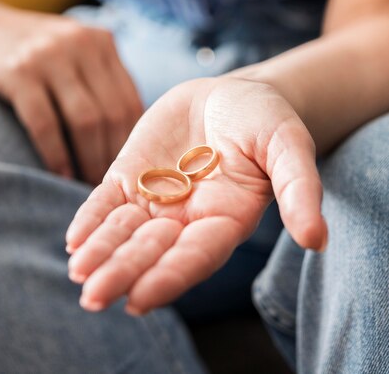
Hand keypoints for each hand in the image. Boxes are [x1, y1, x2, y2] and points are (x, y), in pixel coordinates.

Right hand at [0, 0, 142, 183]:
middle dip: (111, 155)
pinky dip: (56, 155)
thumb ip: (99, 76)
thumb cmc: (30, 48)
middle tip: (107, 184)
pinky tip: (59, 174)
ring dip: (89, 160)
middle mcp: (82, 44)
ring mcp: (50, 56)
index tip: (125, 168)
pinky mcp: (19, 72)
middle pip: (112, 113)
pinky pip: (45, 124)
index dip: (131, 141)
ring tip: (86, 183)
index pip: (130, 100)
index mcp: (101, 41)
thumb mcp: (72, 49)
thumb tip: (125, 134)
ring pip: (86, 121)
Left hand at [66, 76, 326, 313]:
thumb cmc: (267, 122)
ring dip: (101, 252)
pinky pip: (107, 201)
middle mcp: (187, 218)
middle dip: (124, 272)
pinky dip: (91, 218)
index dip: (170, 276)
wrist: (233, 93)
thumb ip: (298, 188)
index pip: (195, 256)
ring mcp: (156, 198)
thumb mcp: (289, 147)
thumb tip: (317, 239)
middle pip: (152, 251)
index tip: (140, 298)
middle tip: (94, 296)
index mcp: (226, 220)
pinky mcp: (132, 175)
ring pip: (124, 231)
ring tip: (77, 272)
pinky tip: (74, 239)